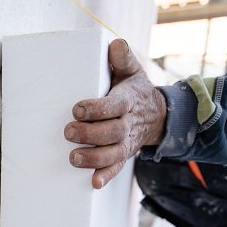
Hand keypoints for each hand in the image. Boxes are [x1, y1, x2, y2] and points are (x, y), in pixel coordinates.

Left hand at [64, 39, 165, 188]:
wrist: (158, 115)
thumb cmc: (135, 90)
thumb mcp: (132, 71)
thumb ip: (122, 58)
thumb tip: (115, 43)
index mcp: (127, 101)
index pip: (114, 106)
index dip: (96, 109)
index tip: (77, 108)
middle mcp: (127, 124)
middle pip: (111, 132)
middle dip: (89, 134)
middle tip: (68, 131)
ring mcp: (126, 142)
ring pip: (113, 153)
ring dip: (93, 158)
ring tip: (73, 158)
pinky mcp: (123, 156)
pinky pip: (116, 168)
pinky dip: (106, 176)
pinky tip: (93, 183)